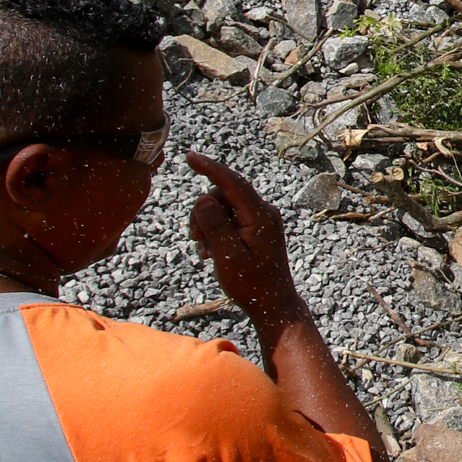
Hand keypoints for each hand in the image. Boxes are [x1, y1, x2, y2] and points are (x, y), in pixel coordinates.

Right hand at [186, 152, 299, 322]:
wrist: (271, 304)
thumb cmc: (251, 285)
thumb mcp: (228, 257)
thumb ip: (215, 226)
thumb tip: (203, 200)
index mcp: (260, 216)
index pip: (232, 183)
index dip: (210, 168)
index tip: (190, 157)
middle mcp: (264, 212)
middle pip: (223, 195)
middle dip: (203, 212)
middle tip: (195, 240)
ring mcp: (260, 219)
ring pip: (222, 206)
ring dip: (207, 224)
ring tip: (204, 250)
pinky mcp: (255, 227)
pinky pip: (229, 218)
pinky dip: (215, 230)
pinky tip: (210, 251)